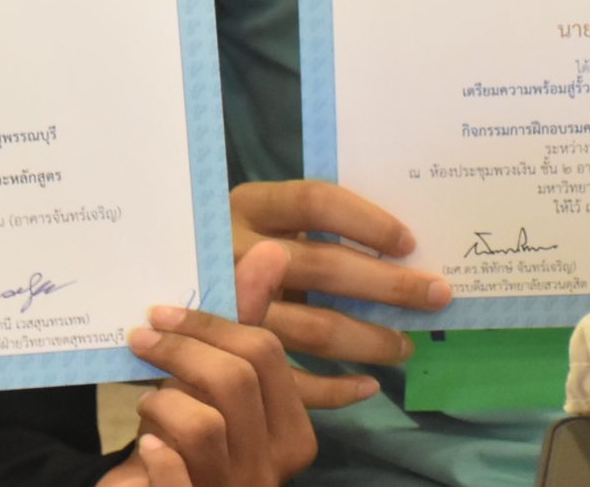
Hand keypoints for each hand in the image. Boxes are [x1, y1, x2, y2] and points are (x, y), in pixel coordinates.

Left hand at [99, 240, 317, 486]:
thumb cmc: (190, 442)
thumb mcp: (217, 384)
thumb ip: (243, 324)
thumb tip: (275, 251)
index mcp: (292, 432)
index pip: (265, 354)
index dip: (211, 324)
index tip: (161, 313)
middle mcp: (272, 468)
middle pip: (236, 381)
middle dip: (181, 351)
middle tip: (141, 340)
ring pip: (204, 424)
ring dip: (162, 405)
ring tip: (149, 407)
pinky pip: (174, 476)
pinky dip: (156, 456)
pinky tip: (148, 449)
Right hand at [231, 179, 445, 407]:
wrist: (153, 293)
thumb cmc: (227, 250)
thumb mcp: (255, 220)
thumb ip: (304, 222)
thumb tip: (397, 243)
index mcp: (246, 206)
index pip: (315, 202)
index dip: (367, 221)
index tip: (409, 244)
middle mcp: (235, 253)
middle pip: (325, 268)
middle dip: (389, 285)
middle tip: (436, 295)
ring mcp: (231, 309)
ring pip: (315, 328)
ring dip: (370, 340)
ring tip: (405, 346)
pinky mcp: (231, 359)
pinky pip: (293, 380)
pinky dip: (336, 389)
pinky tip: (369, 387)